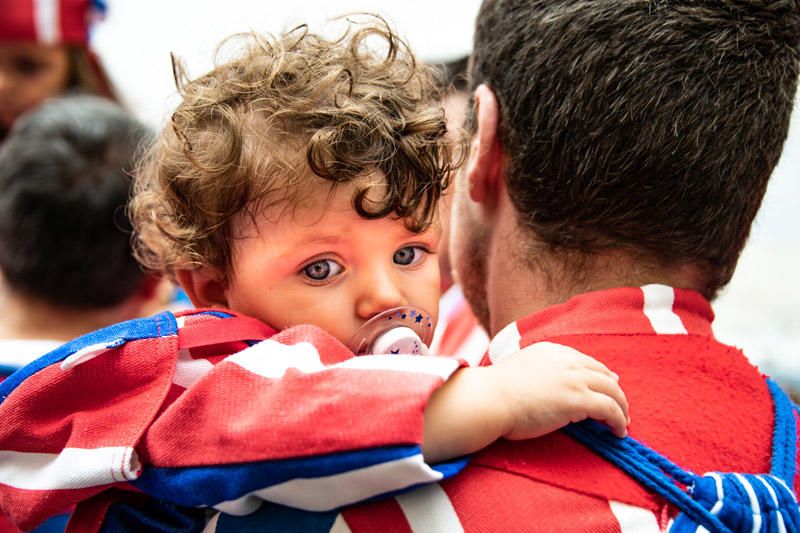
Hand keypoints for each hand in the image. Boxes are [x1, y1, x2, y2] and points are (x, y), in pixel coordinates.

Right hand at [489, 342, 629, 439]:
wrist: (490, 398)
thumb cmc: (495, 391)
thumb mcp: (519, 368)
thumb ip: (536, 370)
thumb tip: (541, 385)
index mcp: (551, 351)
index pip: (586, 361)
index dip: (601, 375)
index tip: (609, 385)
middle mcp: (567, 361)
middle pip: (604, 374)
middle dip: (616, 391)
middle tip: (621, 406)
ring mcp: (574, 379)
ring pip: (613, 391)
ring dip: (622, 408)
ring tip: (623, 423)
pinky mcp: (578, 400)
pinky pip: (610, 410)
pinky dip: (619, 421)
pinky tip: (619, 432)